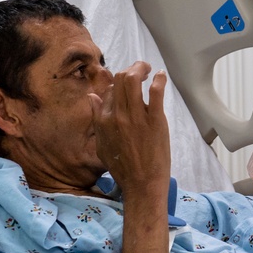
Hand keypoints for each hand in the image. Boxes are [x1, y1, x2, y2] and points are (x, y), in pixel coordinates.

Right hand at [89, 61, 170, 195]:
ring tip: (147, 70)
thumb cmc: (123, 168)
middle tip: (140, 70)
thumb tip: (92, 97)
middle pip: (120, 79)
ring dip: (141, 69)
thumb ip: (97, 119)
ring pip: (132, 80)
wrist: (142, 184)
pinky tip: (160, 76)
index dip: (119, 85)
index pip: (109, 91)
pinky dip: (158, 80)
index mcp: (103, 121)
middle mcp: (117, 115)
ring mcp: (136, 116)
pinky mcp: (155, 120)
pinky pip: (155, 92)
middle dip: (130, 69)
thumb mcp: (101, 144)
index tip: (128, 87)